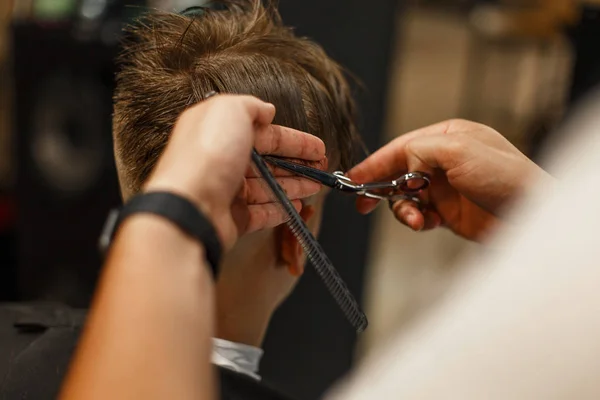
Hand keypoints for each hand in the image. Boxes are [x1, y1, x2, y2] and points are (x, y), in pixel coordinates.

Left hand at [145, 94, 324, 248]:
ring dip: (293, 186)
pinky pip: (261, 213)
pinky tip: (297, 207)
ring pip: (267, 187)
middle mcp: (223, 160)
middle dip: (298, 164)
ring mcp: (227, 191)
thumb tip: (266, 110)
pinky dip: (280, 210)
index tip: (319, 147)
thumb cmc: (207, 154)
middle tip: (321, 169)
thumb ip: (250, 106)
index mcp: (221, 133)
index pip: (266, 134)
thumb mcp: (229, 110)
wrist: (189, 205)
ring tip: (315, 187)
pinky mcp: (231, 218)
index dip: (295, 140)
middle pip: (268, 161)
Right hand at [348, 119, 551, 240]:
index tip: (352, 177)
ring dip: (404, 210)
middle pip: (399, 172)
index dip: (374, 162)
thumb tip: (403, 162)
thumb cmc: (507, 178)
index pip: (401, 146)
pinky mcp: (449, 212)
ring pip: (406, 197)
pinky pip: (419, 215)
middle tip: (362, 203)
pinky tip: (427, 224)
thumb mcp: (459, 150)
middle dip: (382, 188)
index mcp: (448, 137)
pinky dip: (417, 221)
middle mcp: (445, 160)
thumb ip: (421, 149)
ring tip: (416, 220)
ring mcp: (446, 187)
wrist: (533, 217)